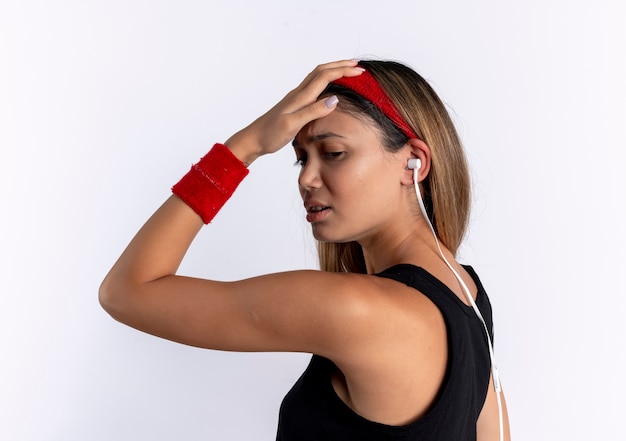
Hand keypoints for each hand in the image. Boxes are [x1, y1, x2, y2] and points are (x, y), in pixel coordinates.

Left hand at [225, 60, 364, 164]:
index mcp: (300, 97)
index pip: (325, 76)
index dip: (343, 71)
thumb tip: (334, 99)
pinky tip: (330, 87)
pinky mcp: (295, 104)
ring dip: (334, 70)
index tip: (360, 72)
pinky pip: (313, 86)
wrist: (253, 139)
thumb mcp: (292, 125)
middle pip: (321, 71)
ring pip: (317, 76)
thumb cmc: (270, 134)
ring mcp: (296, 98)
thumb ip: (312, 112)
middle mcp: (298, 93)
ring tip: (348, 70)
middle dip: (341, 66)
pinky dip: (326, 80)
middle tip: (358, 66)